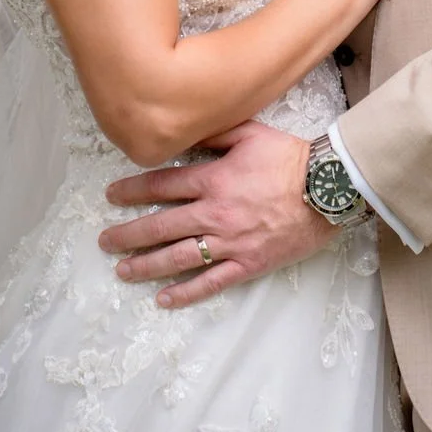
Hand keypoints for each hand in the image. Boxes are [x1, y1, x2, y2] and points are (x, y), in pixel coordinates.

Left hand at [98, 120, 332, 307]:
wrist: (327, 190)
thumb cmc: (290, 159)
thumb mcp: (250, 133)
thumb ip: (215, 134)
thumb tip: (187, 132)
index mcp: (213, 180)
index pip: (162, 186)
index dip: (133, 190)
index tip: (111, 196)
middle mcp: (214, 214)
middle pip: (161, 226)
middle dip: (128, 234)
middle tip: (105, 241)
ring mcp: (229, 243)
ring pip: (178, 258)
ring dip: (146, 265)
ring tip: (123, 270)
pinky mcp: (247, 264)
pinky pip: (210, 283)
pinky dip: (185, 293)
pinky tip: (163, 299)